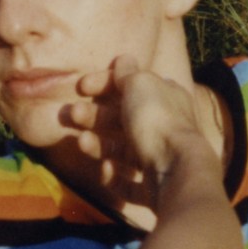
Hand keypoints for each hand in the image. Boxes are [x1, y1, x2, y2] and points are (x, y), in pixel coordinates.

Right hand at [63, 57, 212, 202]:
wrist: (176, 170)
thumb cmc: (156, 120)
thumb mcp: (140, 85)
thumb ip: (128, 73)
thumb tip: (124, 59)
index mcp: (166, 99)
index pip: (132, 87)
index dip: (105, 83)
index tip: (82, 87)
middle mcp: (165, 127)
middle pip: (123, 120)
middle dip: (94, 116)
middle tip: (72, 115)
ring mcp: (160, 160)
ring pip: (122, 151)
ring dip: (99, 145)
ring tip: (82, 143)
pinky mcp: (153, 189)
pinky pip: (129, 182)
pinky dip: (115, 176)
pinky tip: (107, 170)